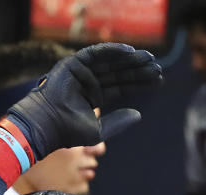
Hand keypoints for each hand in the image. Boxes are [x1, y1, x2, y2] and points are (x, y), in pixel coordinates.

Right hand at [5, 42, 162, 159]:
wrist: (47, 125)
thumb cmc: (68, 132)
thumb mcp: (99, 130)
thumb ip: (118, 122)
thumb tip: (139, 115)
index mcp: (94, 97)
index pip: (120, 87)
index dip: (138, 83)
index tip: (158, 81)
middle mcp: (89, 83)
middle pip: (118, 73)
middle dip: (138, 70)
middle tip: (158, 68)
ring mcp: (81, 72)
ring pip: (111, 62)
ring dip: (130, 59)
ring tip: (150, 59)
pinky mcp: (74, 63)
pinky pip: (97, 52)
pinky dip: (114, 50)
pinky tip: (131, 52)